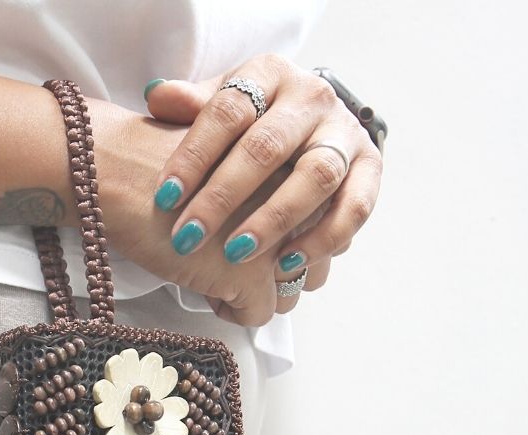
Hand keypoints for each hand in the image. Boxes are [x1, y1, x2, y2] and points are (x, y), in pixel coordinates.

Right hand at [87, 97, 312, 325]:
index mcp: (302, 163)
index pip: (322, 226)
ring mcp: (281, 240)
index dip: (282, 240)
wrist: (120, 170)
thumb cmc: (164, 162)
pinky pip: (257, 317)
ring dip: (252, 293)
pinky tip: (197, 281)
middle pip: (313, 266)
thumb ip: (268, 184)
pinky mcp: (253, 274)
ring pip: (289, 296)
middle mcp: (304, 201)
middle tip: (228, 257)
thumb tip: (285, 237)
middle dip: (275, 273)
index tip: (244, 235)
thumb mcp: (231, 156)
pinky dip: (226, 308)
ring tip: (211, 269)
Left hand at [143, 55, 382, 288]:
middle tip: (188, 237)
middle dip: (223, 197)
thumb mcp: (216, 106)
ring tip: (236, 254)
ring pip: (316, 176)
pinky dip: (323, 238)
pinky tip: (285, 265)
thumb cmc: (245, 125)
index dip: (194, 155)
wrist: (304, 125)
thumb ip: (188, 106)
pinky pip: (355, 206)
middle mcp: (312, 98)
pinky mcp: (369, 167)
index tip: (165, 197)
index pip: (228, 111)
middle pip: (268, 147)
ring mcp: (344, 132)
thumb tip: (158, 96)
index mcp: (269, 75)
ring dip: (274, 219)